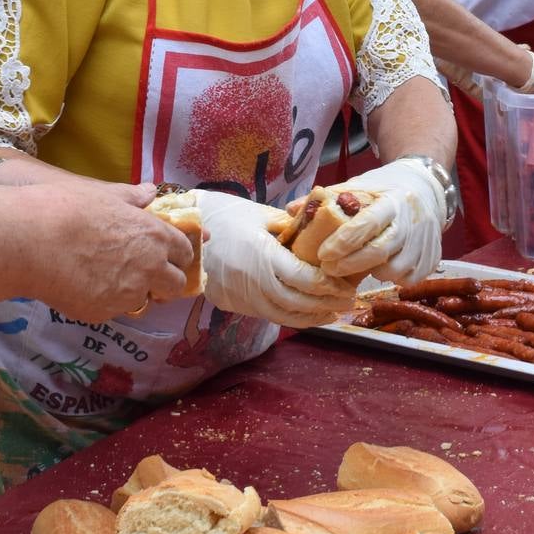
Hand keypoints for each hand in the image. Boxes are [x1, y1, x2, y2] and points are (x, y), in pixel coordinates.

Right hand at [29, 183, 203, 322]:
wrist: (31, 240)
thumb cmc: (67, 209)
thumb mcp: (104, 195)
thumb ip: (133, 198)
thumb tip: (150, 191)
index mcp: (154, 236)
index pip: (185, 252)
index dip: (179, 254)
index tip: (170, 255)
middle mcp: (149, 268)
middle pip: (175, 285)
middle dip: (165, 281)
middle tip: (146, 274)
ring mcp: (127, 295)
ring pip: (144, 301)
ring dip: (135, 293)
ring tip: (109, 279)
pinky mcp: (103, 313)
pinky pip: (113, 311)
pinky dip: (105, 301)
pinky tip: (86, 286)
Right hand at [194, 190, 356, 327]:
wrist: (185, 231)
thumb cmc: (225, 216)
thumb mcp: (262, 215)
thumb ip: (291, 227)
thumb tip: (319, 233)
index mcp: (263, 257)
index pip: (304, 279)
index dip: (329, 285)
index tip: (346, 285)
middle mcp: (254, 282)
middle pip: (298, 302)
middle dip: (326, 305)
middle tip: (347, 303)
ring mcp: (242, 297)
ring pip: (283, 316)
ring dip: (310, 318)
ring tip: (331, 314)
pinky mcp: (233, 304)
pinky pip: (268, 315)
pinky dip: (290, 317)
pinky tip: (304, 314)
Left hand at [312, 159, 446, 284]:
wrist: (425, 187)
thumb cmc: (384, 189)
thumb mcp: (358, 185)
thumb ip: (328, 198)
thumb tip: (291, 210)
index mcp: (391, 202)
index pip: (366, 224)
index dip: (343, 242)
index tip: (322, 254)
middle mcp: (412, 222)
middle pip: (379, 252)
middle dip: (350, 265)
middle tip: (328, 269)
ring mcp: (425, 242)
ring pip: (394, 270)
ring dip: (371, 273)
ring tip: (357, 264)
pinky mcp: (433, 258)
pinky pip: (409, 279)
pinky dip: (392, 278)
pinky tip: (380, 268)